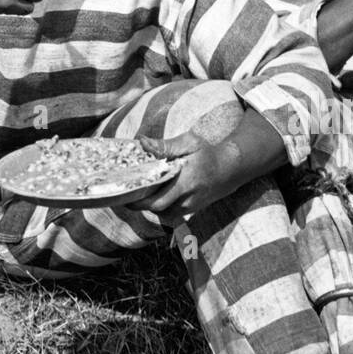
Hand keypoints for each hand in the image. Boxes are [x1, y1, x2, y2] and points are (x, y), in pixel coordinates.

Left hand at [128, 131, 249, 224]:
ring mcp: (189, 207)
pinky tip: (149, 194)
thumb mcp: (190, 143)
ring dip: (147, 204)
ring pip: (161, 212)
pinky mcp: (188, 210)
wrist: (230, 170)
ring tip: (133, 192)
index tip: (125, 190)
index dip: (140, 198)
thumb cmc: (208, 154)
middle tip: (122, 194)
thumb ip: (165, 145)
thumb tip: (142, 142)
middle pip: (156, 208)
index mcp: (186, 182)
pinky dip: (156, 205)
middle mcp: (187, 199)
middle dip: (138, 203)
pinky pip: (168, 211)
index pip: (159, 198)